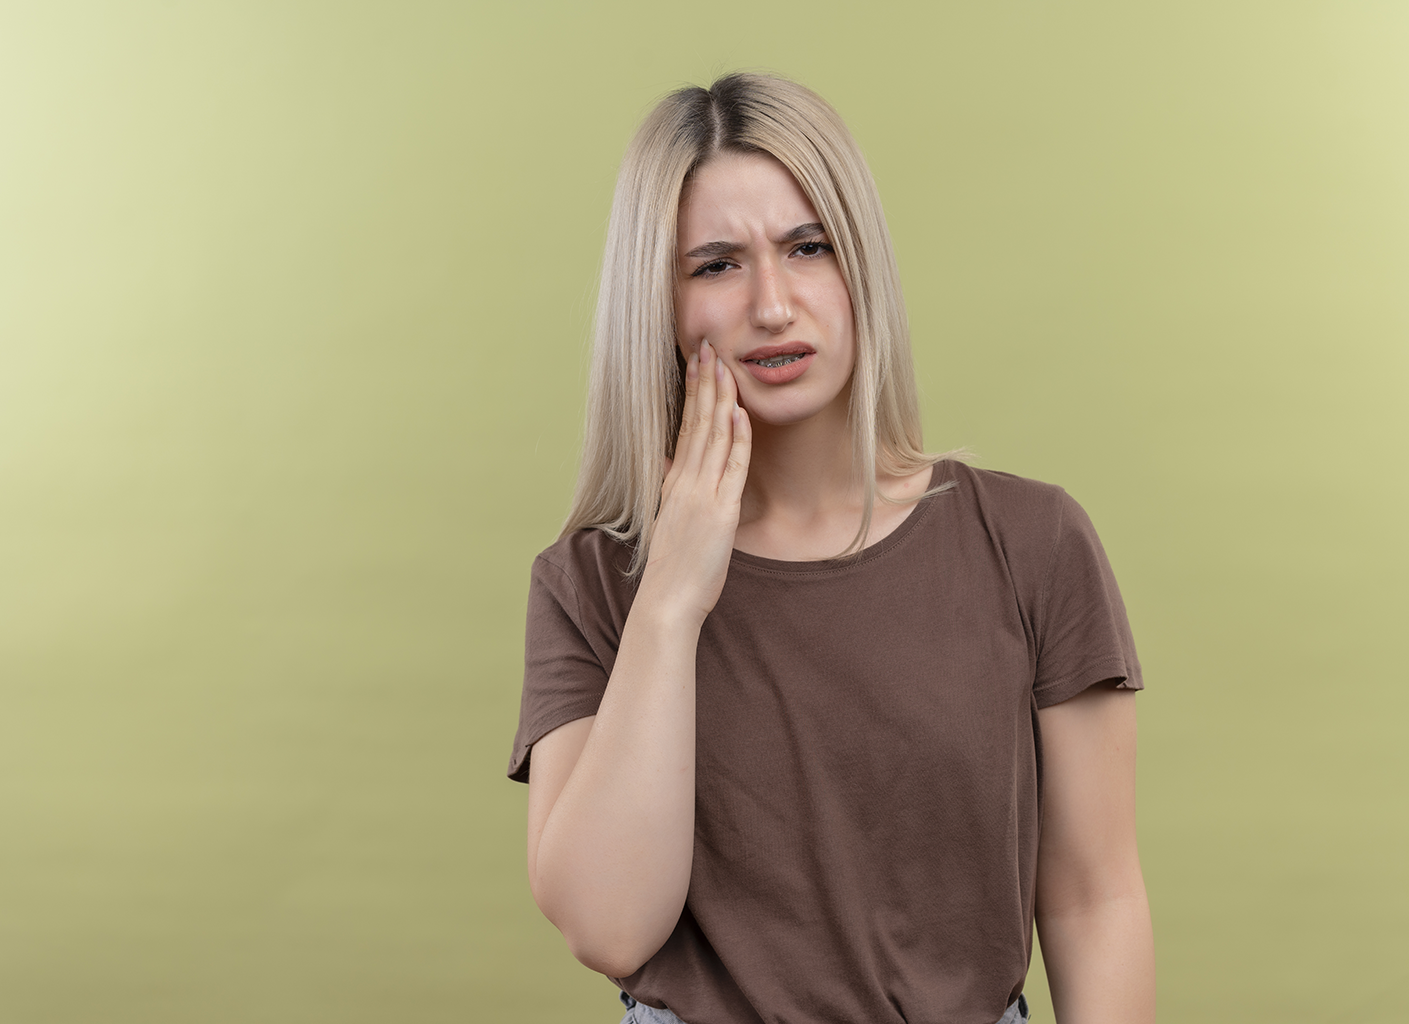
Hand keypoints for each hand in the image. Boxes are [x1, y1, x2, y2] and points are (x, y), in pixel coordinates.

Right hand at [642, 339, 751, 624]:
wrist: (667, 600)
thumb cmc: (674, 568)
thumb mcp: (672, 521)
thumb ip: (675, 490)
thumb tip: (671, 466)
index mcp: (675, 482)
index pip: (686, 426)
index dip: (694, 393)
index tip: (698, 363)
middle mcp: (686, 482)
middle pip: (698, 422)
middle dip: (705, 382)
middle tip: (708, 347)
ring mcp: (701, 494)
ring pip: (712, 436)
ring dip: (719, 399)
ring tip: (723, 365)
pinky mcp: (719, 512)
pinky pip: (730, 467)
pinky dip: (736, 439)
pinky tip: (738, 413)